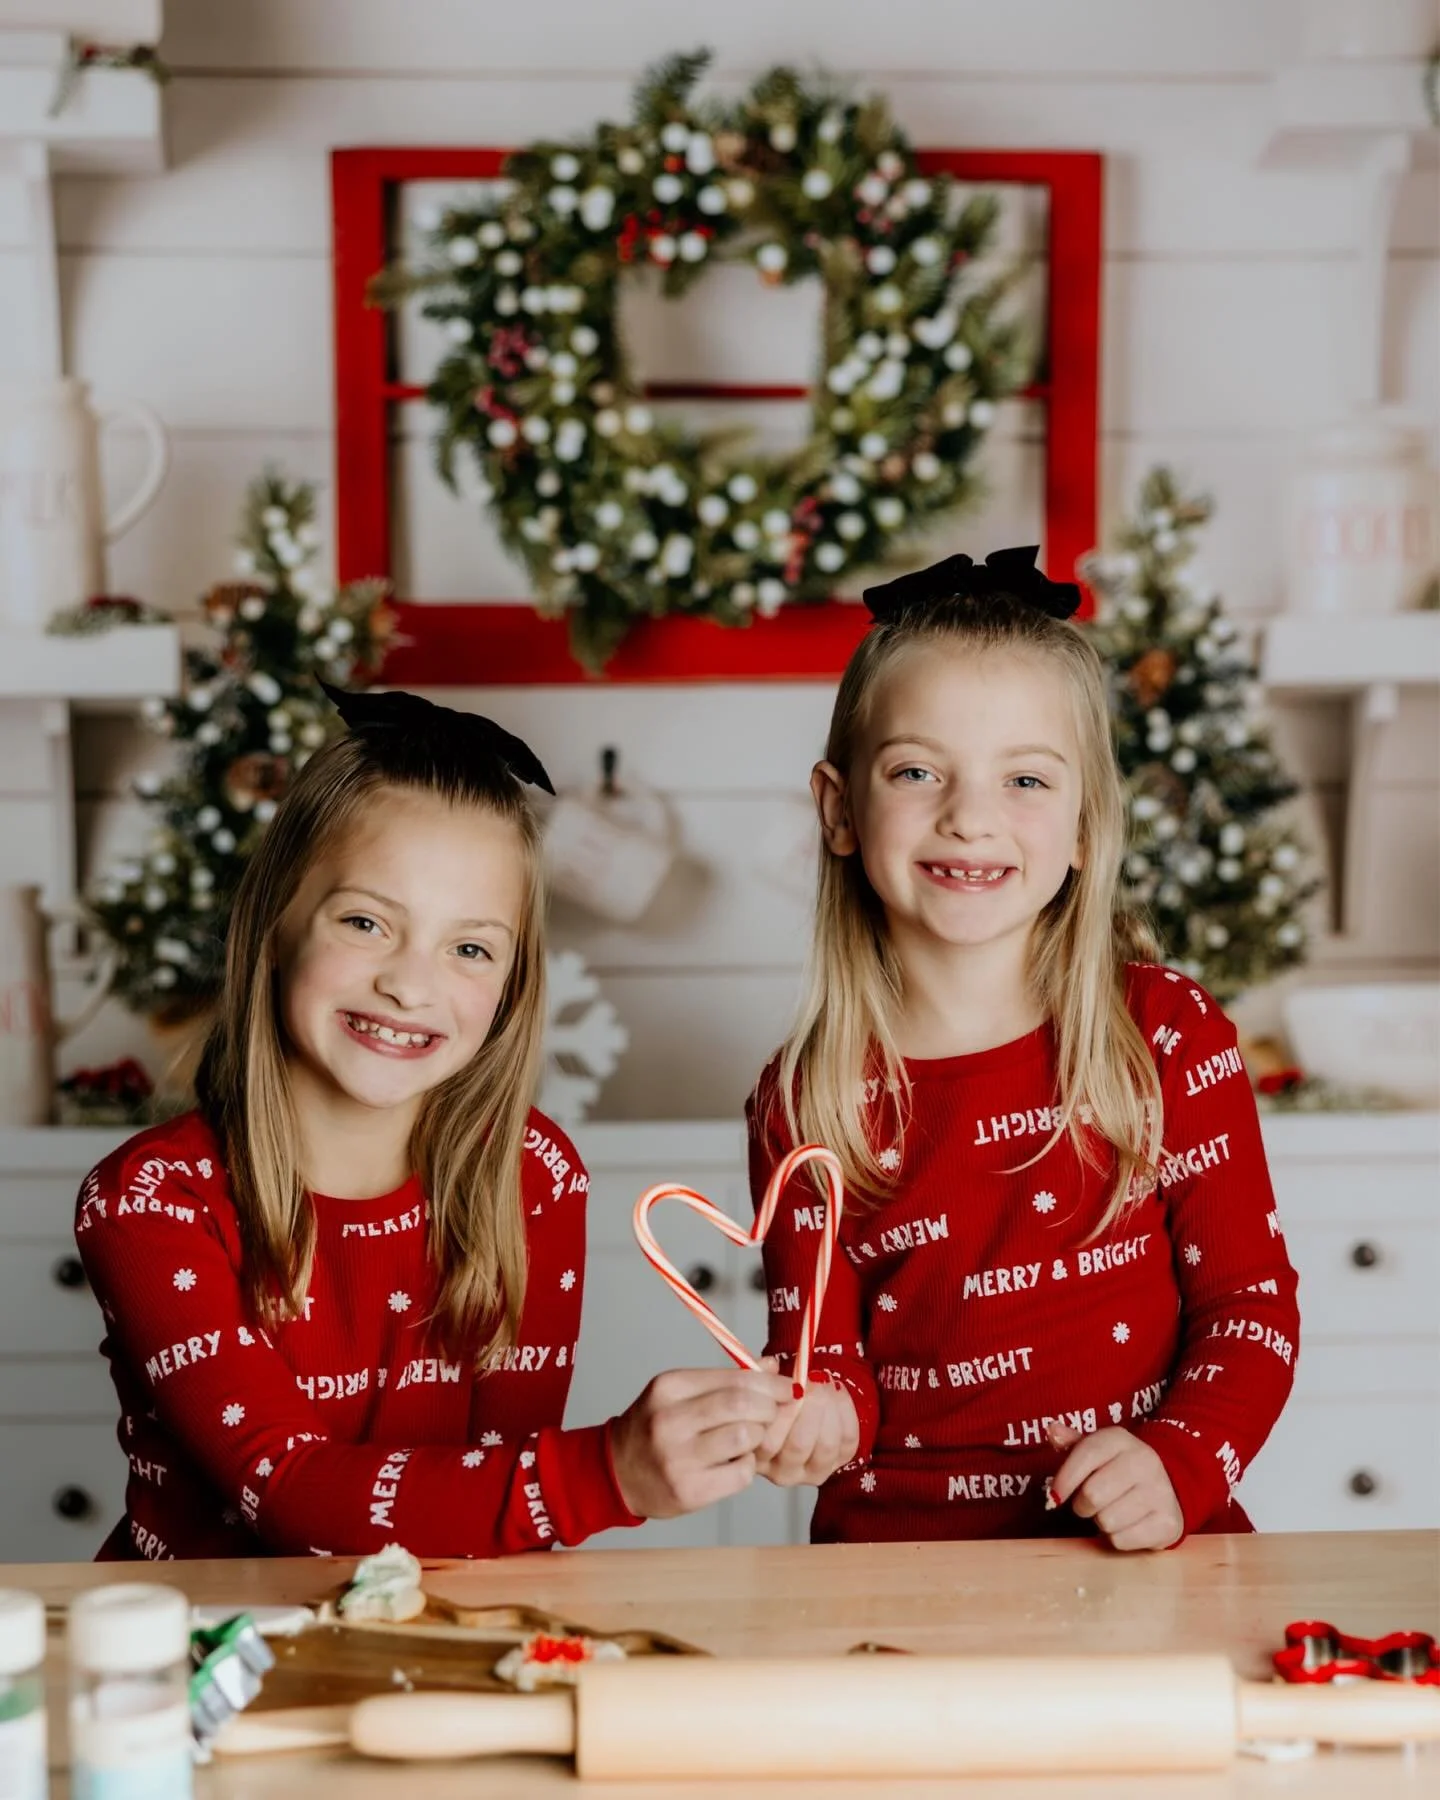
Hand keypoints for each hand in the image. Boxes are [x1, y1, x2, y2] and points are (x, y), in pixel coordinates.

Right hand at [609, 1367, 795, 1518]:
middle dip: (770, 1408)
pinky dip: (747, 1466)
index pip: (735, 1379)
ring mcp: (678, 1459)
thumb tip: (772, 1366)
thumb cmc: (655, 1427)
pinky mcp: (688, 1492)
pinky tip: (735, 1462)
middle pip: (743, 1406)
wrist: (616, 1471)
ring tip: (748, 1439)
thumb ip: (726, 1379)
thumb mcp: (681, 1392)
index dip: (771, 1383)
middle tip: (773, 1413)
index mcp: (669, 1388)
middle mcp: (670, 1421)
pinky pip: (740, 1474)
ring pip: (745, 1439)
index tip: (789, 1387)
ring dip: (758, 1438)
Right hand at [755, 1373, 859, 1487]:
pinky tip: (836, 1392)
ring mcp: (812, 1471)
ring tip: (824, 1384)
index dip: (782, 1409)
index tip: (790, 1385)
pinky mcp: (838, 1463)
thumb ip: (761, 1378)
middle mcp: (782, 1472)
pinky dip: (846, 1411)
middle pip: (799, 1445)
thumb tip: (771, 1367)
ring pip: (826, 1445)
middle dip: (810, 1406)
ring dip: (829, 1407)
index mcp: (758, 1455)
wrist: (801, 1403)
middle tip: (811, 1382)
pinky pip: (848, 1440)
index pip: (768, 1441)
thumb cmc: (777, 1397)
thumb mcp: (760, 1387)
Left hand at [1047, 1422, 1183, 1550]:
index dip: (1064, 1479)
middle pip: (1092, 1494)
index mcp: (1121, 1439)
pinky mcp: (1167, 1522)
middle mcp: (1144, 1460)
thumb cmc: (1117, 1470)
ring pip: (1106, 1520)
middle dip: (1082, 1505)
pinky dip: (1117, 1538)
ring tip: (1110, 1511)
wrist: (1167, 1489)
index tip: (1054, 1496)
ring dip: (1101, 1522)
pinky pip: (1122, 1540)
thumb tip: (1052, 1431)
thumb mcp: (1096, 1451)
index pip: (1086, 1454)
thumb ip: (1072, 1443)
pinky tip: (1126, 1525)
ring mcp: (1160, 1492)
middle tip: (1089, 1504)